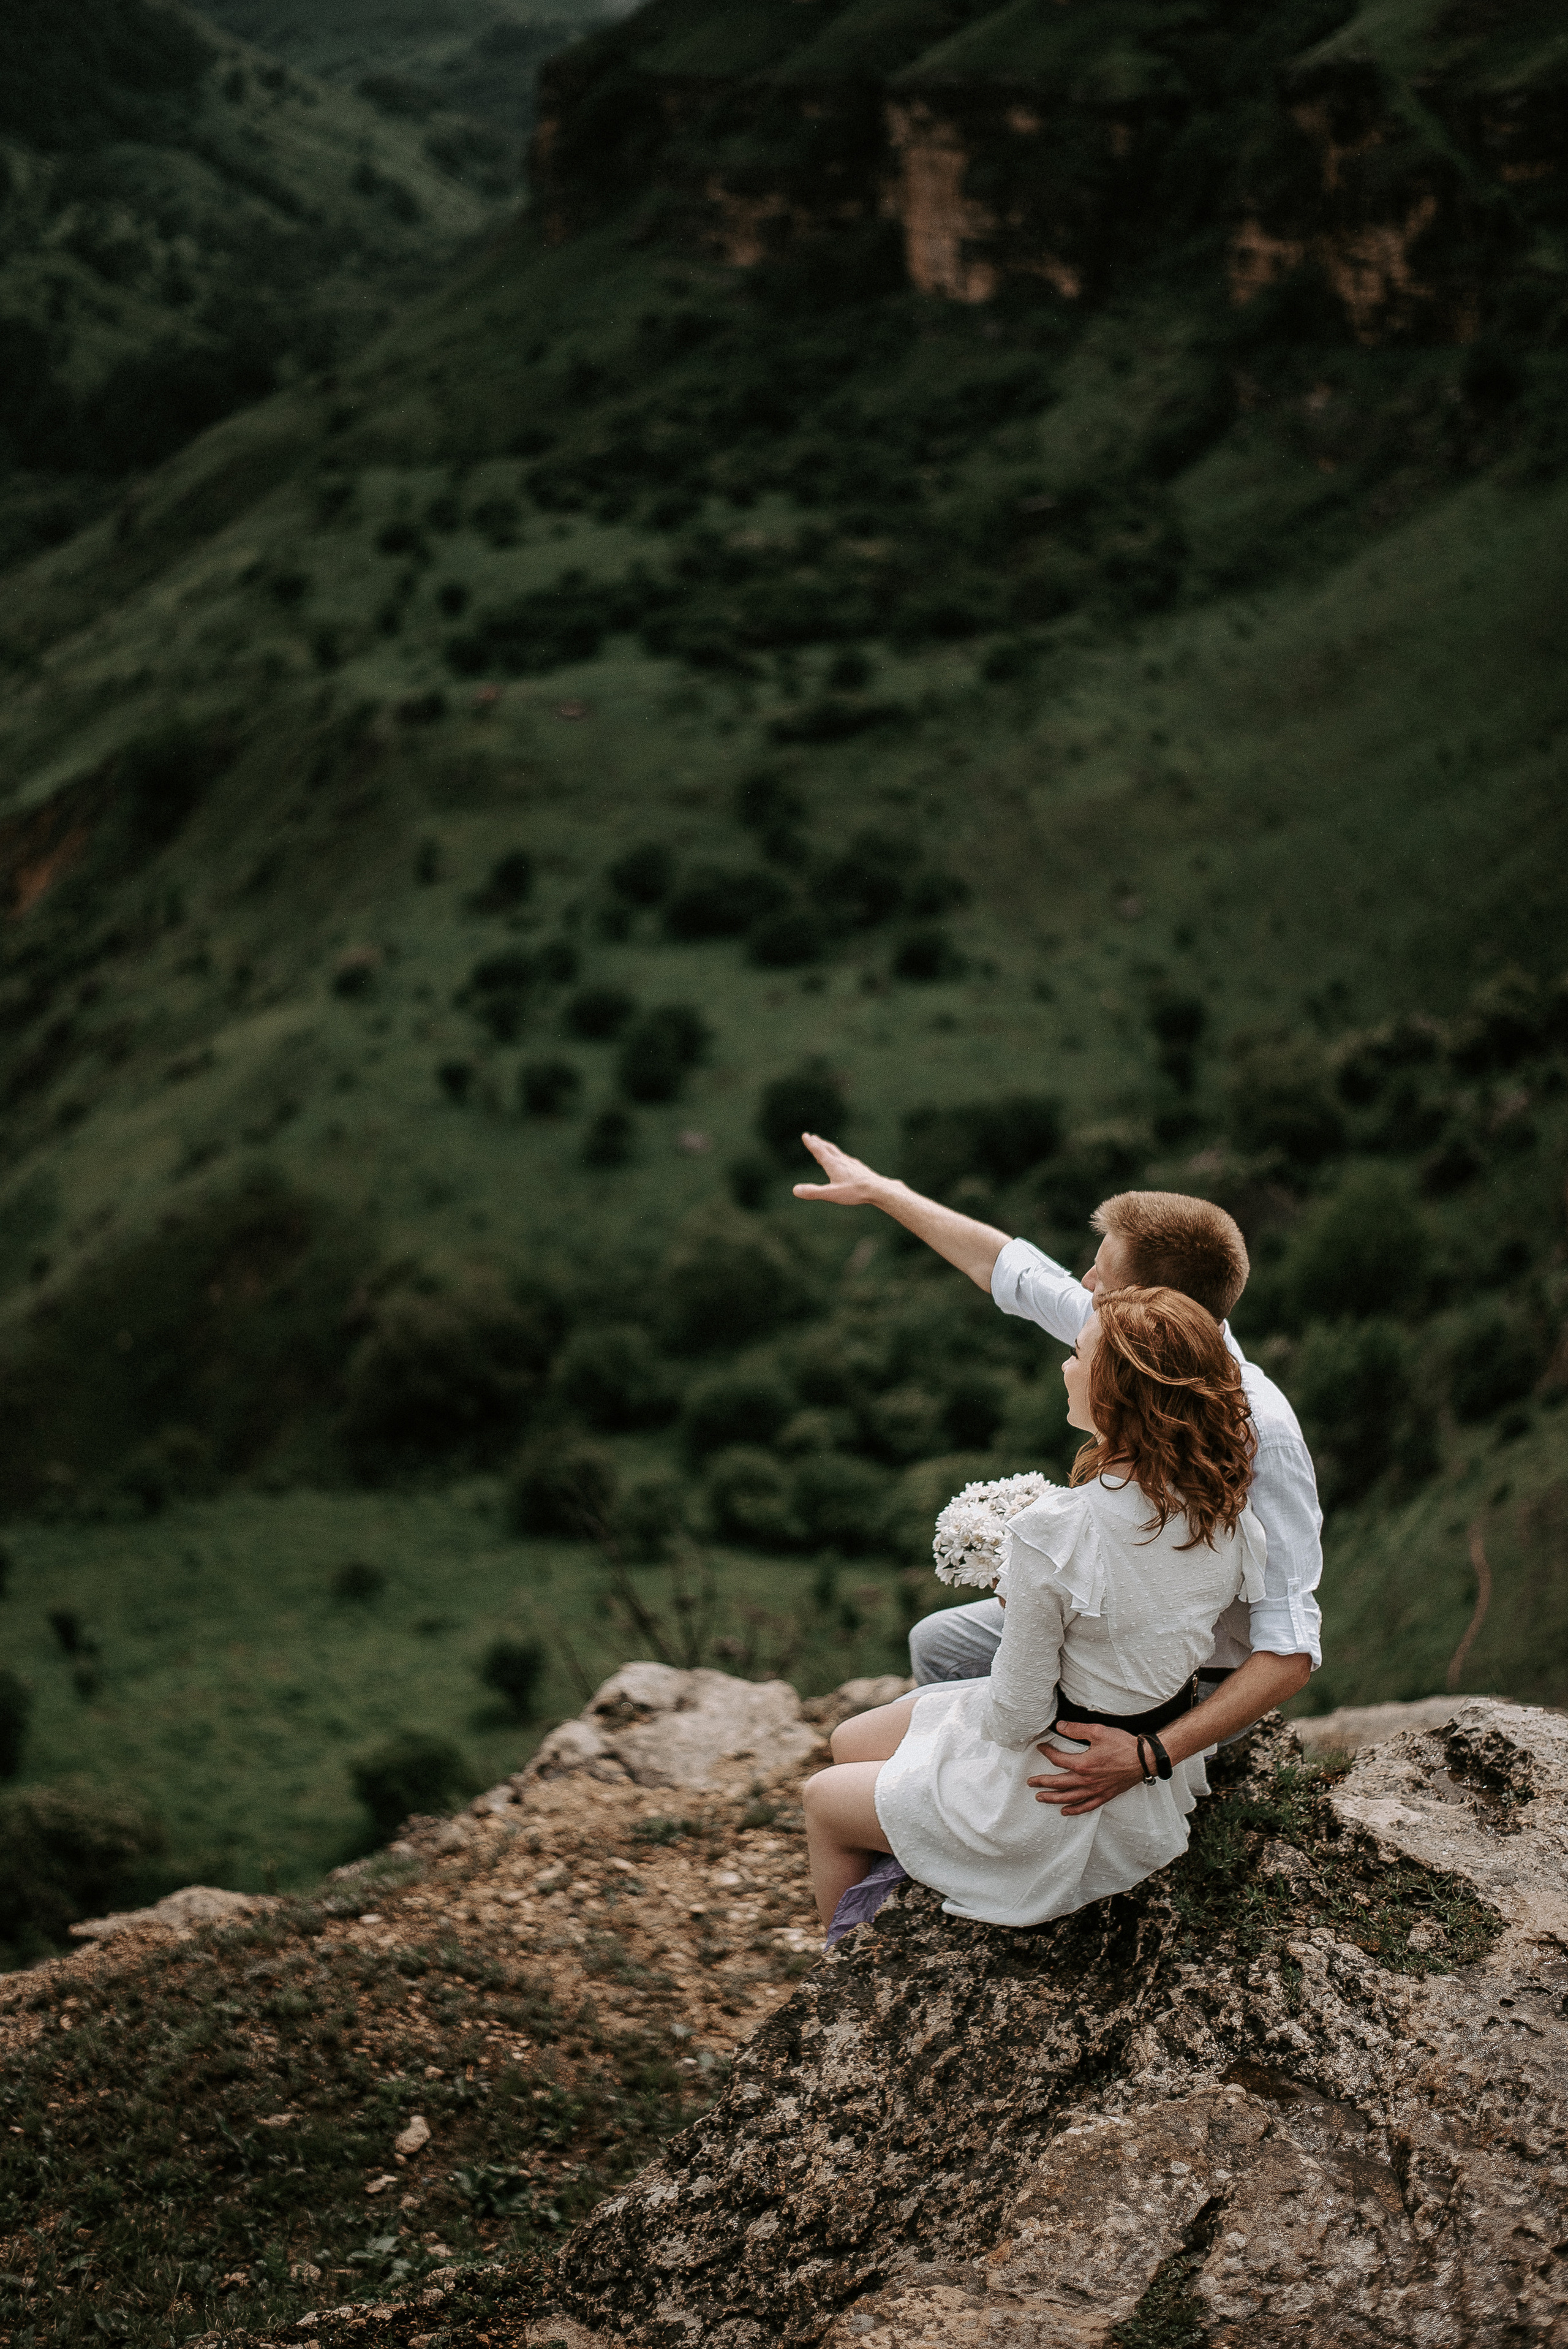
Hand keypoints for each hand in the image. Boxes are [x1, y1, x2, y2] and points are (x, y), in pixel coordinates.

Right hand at [792, 1133, 892, 1207]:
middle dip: (819, 1143)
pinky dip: (840, 1156)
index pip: (819, 1151)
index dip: (811, 1144)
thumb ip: (813, 1192)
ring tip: (824, 1148)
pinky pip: (847, 1159)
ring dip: (829, 1149)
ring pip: (838, 1153)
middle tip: (812, 1137)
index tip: (805, 1135)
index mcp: (833, 1165)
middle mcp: (842, 1161)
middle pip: (828, 1149)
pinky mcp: (859, 1168)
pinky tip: (843, 1161)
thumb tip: (795, 1190)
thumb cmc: (854, 1192)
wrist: (878, 1189)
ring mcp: (852, 1163)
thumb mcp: (831, 1194)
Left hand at [1027, 1721, 1143, 1815]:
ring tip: (1040, 1798)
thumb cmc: (1122, 1744)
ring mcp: (1095, 1790)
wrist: (1144, 1759)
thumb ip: (1076, 1729)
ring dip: (1053, 1798)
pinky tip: (1065, 1811)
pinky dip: (1074, 1809)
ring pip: (1069, 1798)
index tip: (1041, 1748)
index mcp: (1083, 1764)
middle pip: (1058, 1783)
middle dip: (1042, 1782)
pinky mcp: (1105, 1795)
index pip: (1058, 1760)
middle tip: (1030, 1782)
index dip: (1047, 1752)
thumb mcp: (1098, 1731)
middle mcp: (1086, 1780)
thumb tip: (1059, 1726)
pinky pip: (1086, 1806)